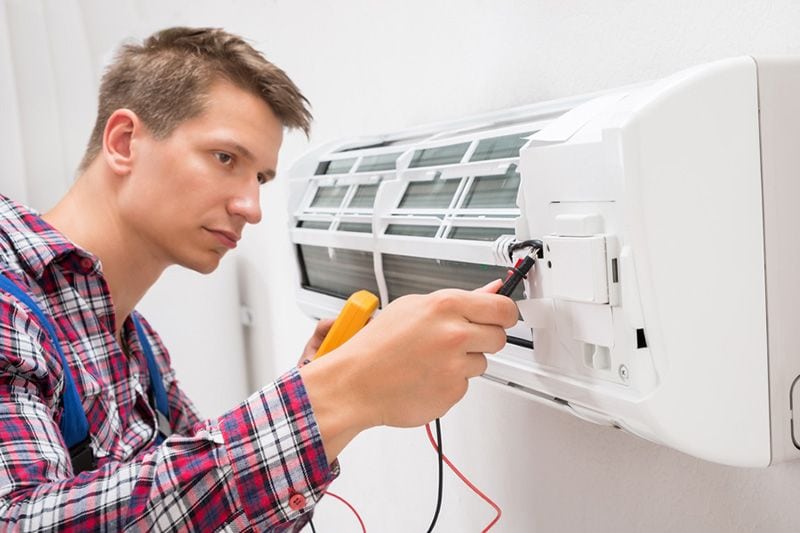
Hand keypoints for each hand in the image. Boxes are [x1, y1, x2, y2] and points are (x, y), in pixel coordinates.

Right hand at [299, 279, 517, 460]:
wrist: (355, 383)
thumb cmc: (377, 345)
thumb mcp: (413, 307)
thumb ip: (459, 299)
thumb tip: (491, 289)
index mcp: (446, 306)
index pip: (503, 308)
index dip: (504, 314)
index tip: (501, 318)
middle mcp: (455, 334)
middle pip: (499, 337)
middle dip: (483, 339)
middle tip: (455, 341)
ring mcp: (455, 365)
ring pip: (482, 362)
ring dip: (463, 362)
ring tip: (430, 360)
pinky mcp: (453, 392)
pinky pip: (465, 385)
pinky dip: (449, 382)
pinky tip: (426, 377)